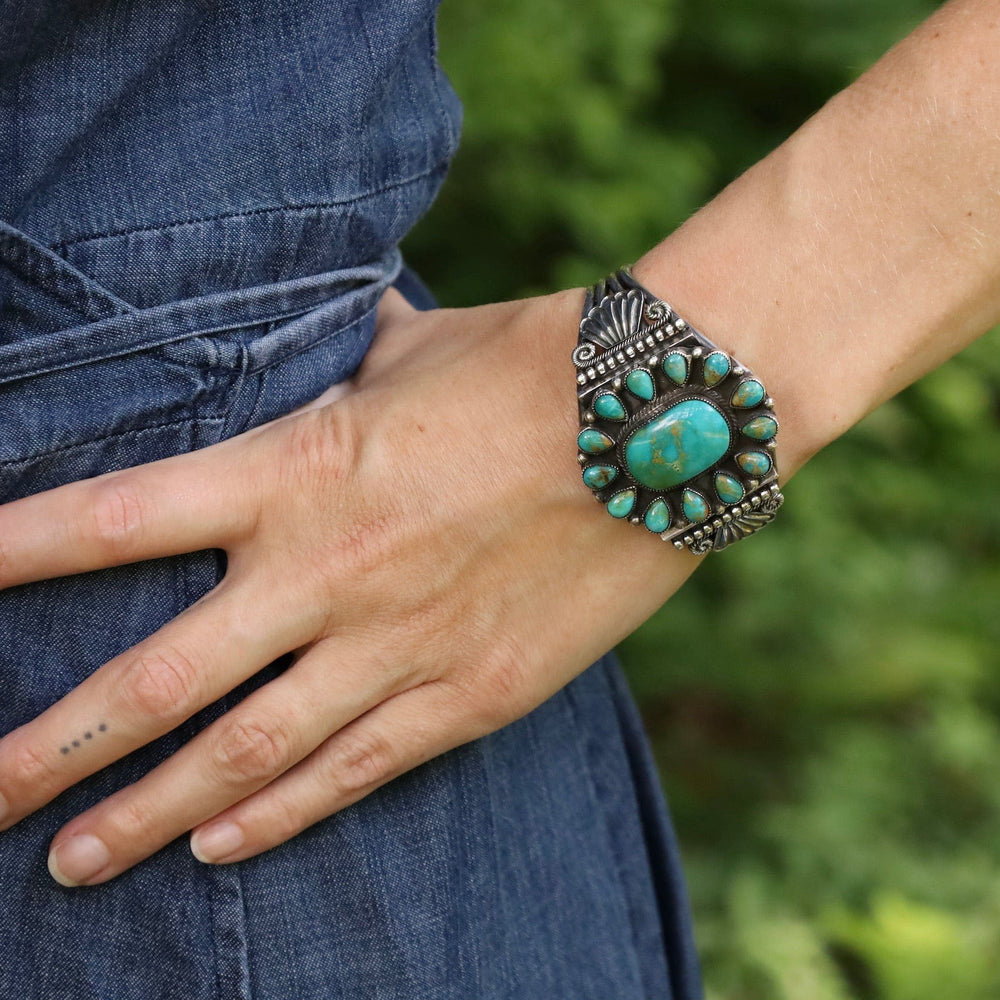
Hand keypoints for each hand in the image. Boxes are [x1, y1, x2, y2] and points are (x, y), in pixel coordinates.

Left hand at [0, 287, 697, 885]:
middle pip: (155, 682)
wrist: (662, 423)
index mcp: (297, 468)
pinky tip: (216, 848)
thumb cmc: (532, 365)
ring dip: (145, 817)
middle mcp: (326, 572)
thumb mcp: (415, 349)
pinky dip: (275, 817)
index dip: (10, 555)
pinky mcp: (468, 696)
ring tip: (70, 864)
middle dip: (49, 752)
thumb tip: (339, 324)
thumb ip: (350, 356)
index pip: (113, 520)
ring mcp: (397, 646)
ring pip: (242, 756)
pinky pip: (351, 773)